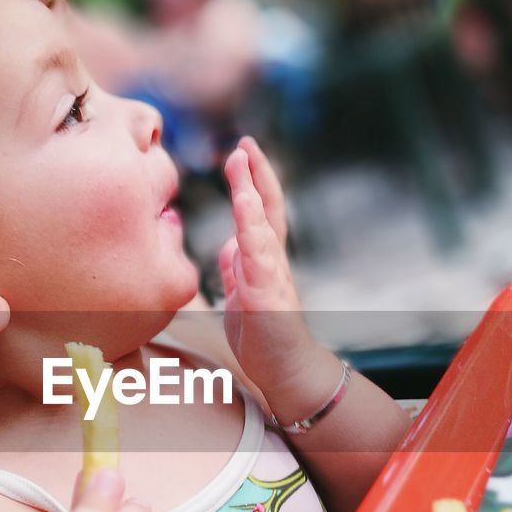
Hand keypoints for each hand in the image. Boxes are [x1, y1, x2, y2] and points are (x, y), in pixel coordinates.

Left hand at [219, 137, 334, 413]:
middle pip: (268, 206)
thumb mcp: (239, 295)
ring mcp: (273, 274)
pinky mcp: (268, 292)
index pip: (260, 210)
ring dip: (253, 190)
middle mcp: (272, 259)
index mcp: (264, 258)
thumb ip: (235, 269)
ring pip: (264, 223)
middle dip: (257, 172)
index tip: (240, 151)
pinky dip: (251, 228)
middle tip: (245, 141)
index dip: (251, 180)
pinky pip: (259, 254)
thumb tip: (228, 245)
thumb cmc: (262, 337)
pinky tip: (243, 207)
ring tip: (242, 161)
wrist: (283, 370)